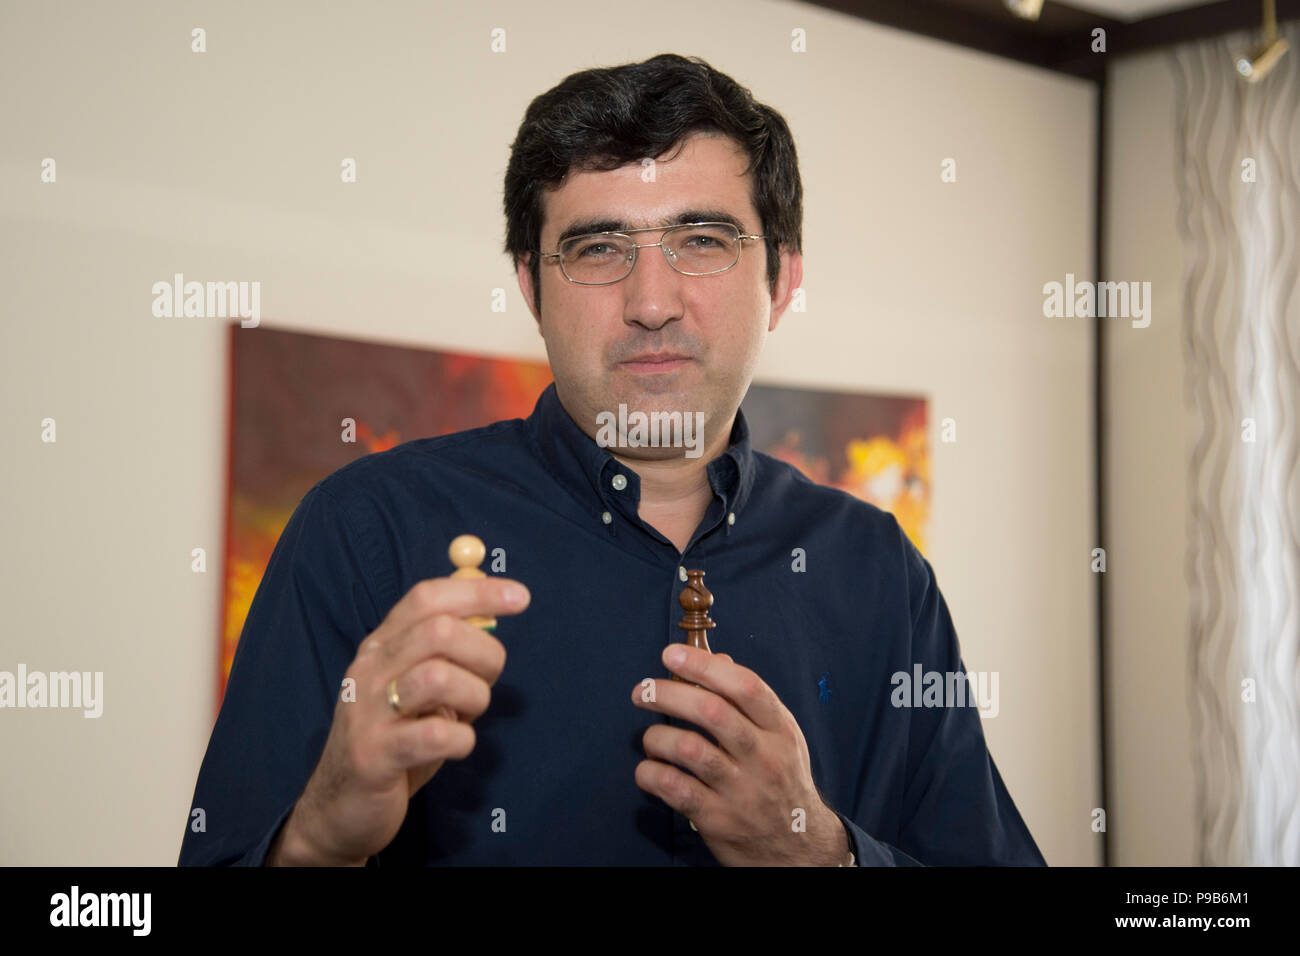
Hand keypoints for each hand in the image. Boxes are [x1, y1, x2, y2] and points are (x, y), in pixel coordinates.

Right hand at [268, 575, 528, 865]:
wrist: (339, 807)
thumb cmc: (393, 739)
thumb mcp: (416, 686)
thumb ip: (444, 650)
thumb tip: (489, 612)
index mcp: (381, 645)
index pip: (427, 597)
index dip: (478, 592)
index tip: (521, 597)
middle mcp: (369, 670)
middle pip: (439, 631)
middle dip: (484, 653)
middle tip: (488, 682)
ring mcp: (368, 712)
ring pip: (438, 677)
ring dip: (473, 697)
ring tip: (466, 717)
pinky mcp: (374, 755)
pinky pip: (438, 735)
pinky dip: (463, 740)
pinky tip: (455, 746)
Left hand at [630, 644, 848, 865]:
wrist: (799, 847)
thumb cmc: (781, 780)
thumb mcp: (780, 737)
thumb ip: (748, 700)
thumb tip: (714, 659)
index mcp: (781, 730)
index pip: (745, 686)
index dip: (704, 666)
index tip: (672, 655)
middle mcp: (764, 757)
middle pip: (712, 712)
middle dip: (668, 694)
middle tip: (642, 691)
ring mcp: (742, 791)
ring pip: (689, 749)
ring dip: (657, 736)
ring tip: (650, 737)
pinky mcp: (718, 820)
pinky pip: (675, 788)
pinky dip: (651, 773)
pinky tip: (648, 769)